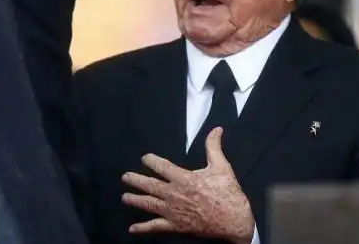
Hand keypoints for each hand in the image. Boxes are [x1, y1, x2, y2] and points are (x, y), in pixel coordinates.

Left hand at [122, 127, 254, 243]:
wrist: (233, 219)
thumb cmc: (227, 192)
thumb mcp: (222, 166)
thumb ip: (214, 147)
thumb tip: (216, 129)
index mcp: (184, 178)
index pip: (162, 167)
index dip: (151, 161)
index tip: (145, 158)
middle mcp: (174, 194)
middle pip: (150, 185)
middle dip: (136, 180)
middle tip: (125, 177)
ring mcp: (173, 211)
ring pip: (149, 204)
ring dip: (135, 200)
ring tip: (125, 197)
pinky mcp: (176, 226)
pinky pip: (156, 226)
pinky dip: (143, 228)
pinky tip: (133, 229)